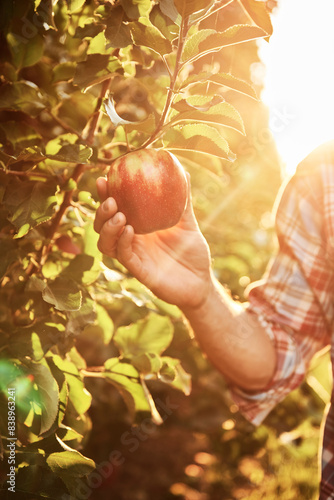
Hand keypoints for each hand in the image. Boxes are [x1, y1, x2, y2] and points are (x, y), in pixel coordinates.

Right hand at [94, 175, 212, 308]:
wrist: (201, 282)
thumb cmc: (192, 252)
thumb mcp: (188, 222)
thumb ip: (183, 201)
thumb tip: (182, 171)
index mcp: (138, 227)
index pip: (115, 209)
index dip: (106, 195)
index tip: (104, 178)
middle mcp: (131, 241)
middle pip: (104, 225)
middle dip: (101, 211)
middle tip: (110, 198)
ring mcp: (133, 256)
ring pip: (107, 243)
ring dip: (108, 228)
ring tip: (118, 214)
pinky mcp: (139, 271)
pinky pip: (124, 256)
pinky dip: (122, 242)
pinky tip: (129, 230)